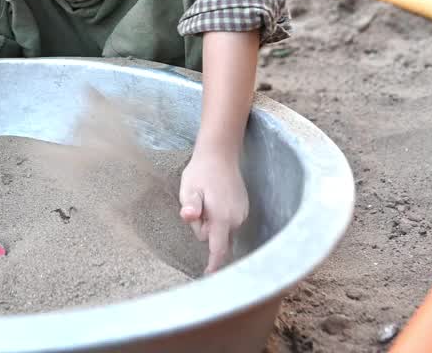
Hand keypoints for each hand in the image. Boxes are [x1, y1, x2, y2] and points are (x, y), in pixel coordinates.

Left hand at [179, 149, 249, 273]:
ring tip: (206, 198)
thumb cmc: (201, 171)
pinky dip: (219, 217)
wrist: (220, 154)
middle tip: (196, 204)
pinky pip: (227, 223)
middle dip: (203, 228)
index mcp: (222, 217)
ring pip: (221, 230)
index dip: (214, 266)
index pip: (218, 249)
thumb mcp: (189, 188)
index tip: (209, 278)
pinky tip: (214, 199)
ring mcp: (242, 214)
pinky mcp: (243, 209)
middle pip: (214, 238)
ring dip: (211, 221)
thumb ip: (190, 206)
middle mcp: (236, 219)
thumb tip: (188, 217)